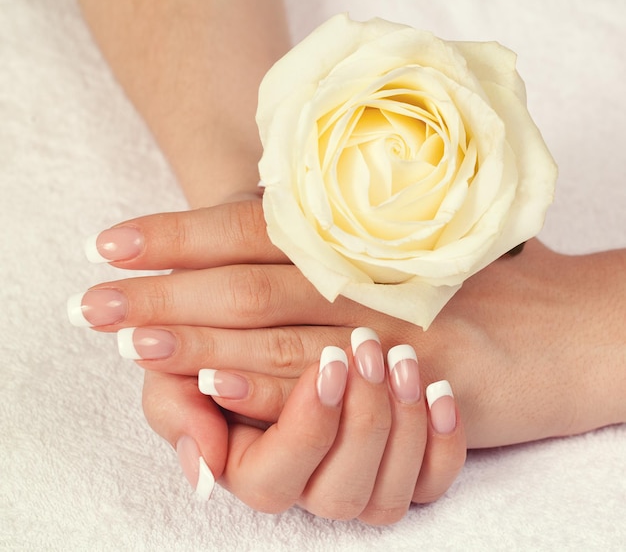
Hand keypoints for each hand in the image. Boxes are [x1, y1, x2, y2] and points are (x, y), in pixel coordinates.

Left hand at [69, 200, 625, 448]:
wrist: (580, 323)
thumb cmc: (494, 278)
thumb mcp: (416, 243)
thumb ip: (346, 240)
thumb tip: (267, 232)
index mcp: (367, 231)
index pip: (252, 224)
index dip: (179, 230)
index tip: (114, 240)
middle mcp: (379, 270)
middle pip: (250, 275)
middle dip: (167, 288)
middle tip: (95, 301)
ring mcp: (401, 323)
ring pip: (280, 329)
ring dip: (201, 333)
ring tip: (135, 341)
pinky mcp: (428, 379)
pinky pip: (332, 381)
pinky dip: (267, 381)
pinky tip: (212, 380)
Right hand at [158, 330, 464, 523]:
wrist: (275, 314)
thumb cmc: (225, 336)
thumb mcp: (181, 364)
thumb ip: (175, 411)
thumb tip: (201, 469)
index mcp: (252, 466)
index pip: (273, 481)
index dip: (304, 430)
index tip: (323, 366)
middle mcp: (307, 483)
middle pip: (340, 494)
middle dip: (360, 423)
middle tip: (366, 351)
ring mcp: (358, 478)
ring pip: (388, 493)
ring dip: (403, 428)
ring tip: (404, 359)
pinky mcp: (401, 465)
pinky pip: (432, 482)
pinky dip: (443, 443)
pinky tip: (439, 390)